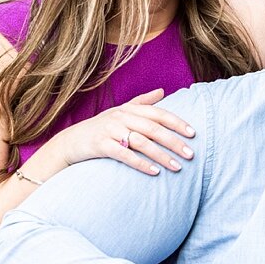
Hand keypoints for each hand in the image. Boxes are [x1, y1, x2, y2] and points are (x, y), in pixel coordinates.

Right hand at [48, 90, 194, 177]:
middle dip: (173, 142)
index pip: (158, 113)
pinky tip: (155, 172)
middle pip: (153, 128)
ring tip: (177, 167)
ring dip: (161, 156)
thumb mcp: (120, 111)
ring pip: (141, 142)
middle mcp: (120, 117)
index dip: (177, 123)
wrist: (71, 142)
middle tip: (190, 154)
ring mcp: (110, 131)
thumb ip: (142, 102)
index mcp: (128, 109)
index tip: (193, 134)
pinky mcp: (101, 146)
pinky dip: (141, 163)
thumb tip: (162, 91)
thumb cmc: (100, 127)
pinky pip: (125, 155)